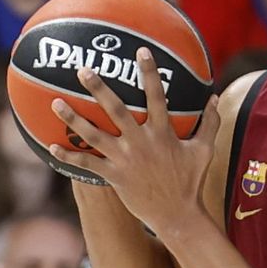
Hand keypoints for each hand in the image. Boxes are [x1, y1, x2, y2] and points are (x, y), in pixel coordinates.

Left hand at [46, 48, 219, 237]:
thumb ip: (210, 123)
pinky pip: (87, 164)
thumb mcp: (205, 150)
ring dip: (73, 119)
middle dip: (98, 88)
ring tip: (55, 103)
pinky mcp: (114, 176)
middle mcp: (141, 143)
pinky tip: (51, 147)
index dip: (150, 73)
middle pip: (116, 110)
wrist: (178, 215)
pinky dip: (69, 157)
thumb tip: (215, 97)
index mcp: (163, 134)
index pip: (157, 97)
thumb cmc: (192, 181)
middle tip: (82, 69)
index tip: (141, 52)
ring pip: (94, 135)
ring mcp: (125, 160)